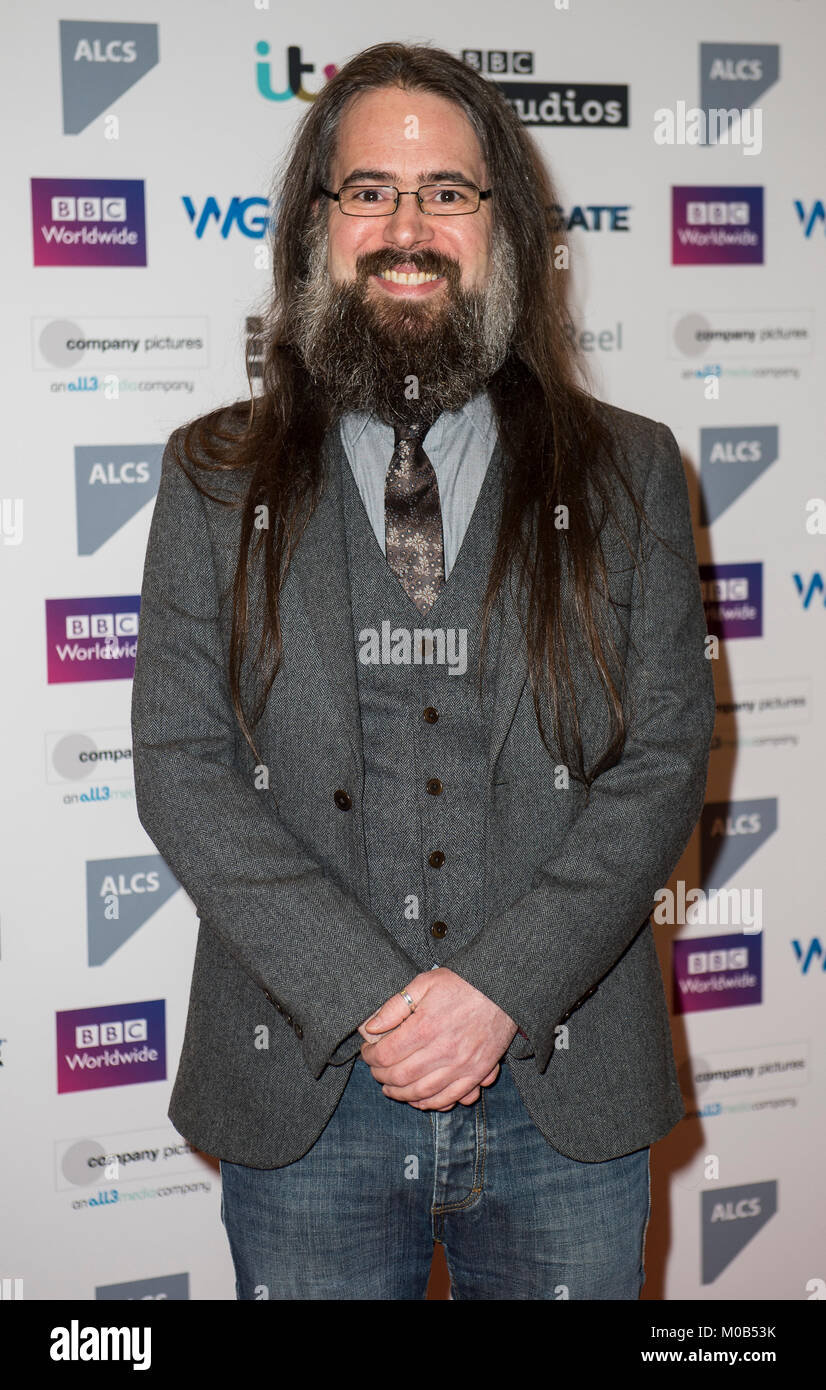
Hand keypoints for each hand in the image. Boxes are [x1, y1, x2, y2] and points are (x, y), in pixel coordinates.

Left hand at [358, 968, 518, 1110]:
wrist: (503, 988)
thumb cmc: (462, 982)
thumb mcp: (425, 982)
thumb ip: (395, 1006)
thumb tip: (371, 1026)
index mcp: (425, 1027)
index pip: (386, 1054)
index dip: (370, 1057)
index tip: (368, 1052)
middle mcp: (442, 1051)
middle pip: (400, 1076)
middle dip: (381, 1076)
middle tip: (376, 1070)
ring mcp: (461, 1065)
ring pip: (421, 1092)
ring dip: (401, 1094)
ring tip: (390, 1088)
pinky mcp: (477, 1072)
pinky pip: (449, 1098)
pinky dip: (430, 1103)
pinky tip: (418, 1099)